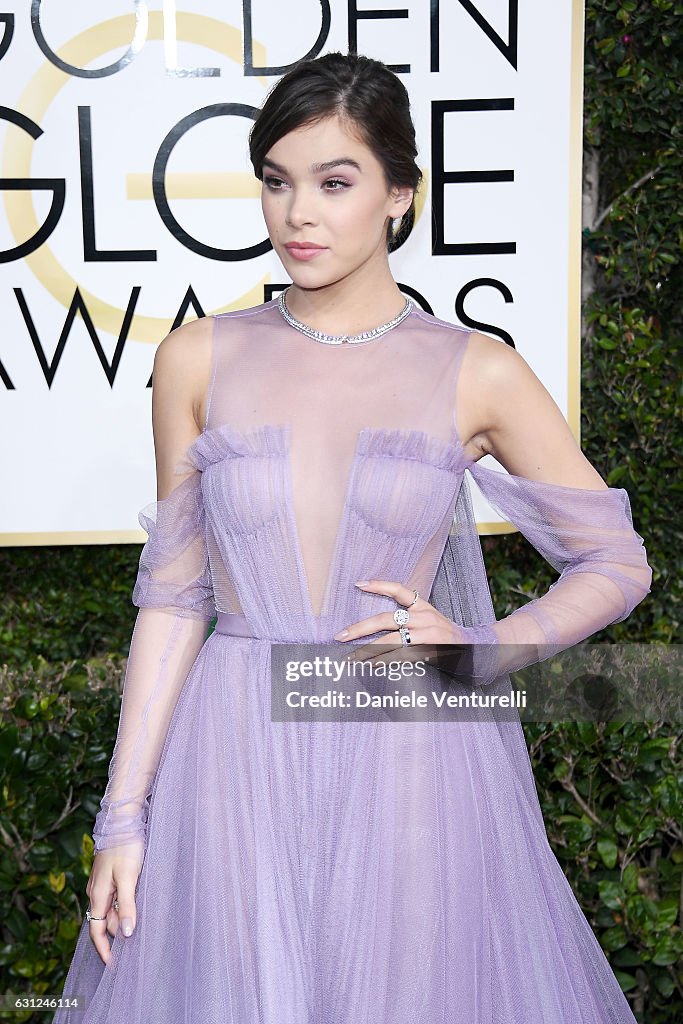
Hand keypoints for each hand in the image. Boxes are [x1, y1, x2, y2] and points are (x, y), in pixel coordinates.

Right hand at [85, 842, 143, 964]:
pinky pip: (115, 898)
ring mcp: (103, 883)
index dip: (104, 950)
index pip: (96, 931)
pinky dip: (124, 906)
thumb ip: (126, 906)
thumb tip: (125, 934)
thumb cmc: (126, 847)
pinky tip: (137, 906)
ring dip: (122, 919)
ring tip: (140, 928)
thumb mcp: (128, 878)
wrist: (122, 820)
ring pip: (111, 909)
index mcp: (97, 895)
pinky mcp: (111, 874)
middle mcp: (97, 892)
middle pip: (105, 921)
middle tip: (135, 948)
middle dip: (117, 935)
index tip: (113, 966)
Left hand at [334, 579, 463, 668]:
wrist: (476, 650)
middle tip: (340, 635)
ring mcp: (427, 635)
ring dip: (367, 651)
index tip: (358, 584)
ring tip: (350, 658)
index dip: (379, 585)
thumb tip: (376, 627)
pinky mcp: (429, 651)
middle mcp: (424, 617)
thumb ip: (408, 619)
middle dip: (359, 628)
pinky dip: (384, 662)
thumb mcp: (430, 620)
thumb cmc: (445, 637)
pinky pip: (401, 657)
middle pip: (385, 619)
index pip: (399, 590)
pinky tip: (370, 666)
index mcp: (423, 606)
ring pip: (390, 641)